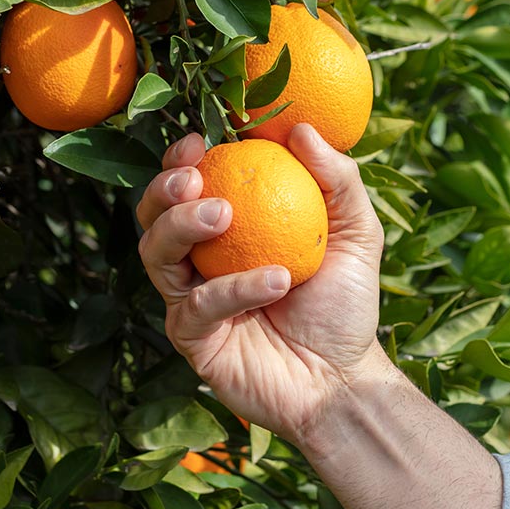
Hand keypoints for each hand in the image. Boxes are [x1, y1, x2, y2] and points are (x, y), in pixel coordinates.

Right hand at [136, 124, 387, 443]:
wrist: (343, 379)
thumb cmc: (345, 303)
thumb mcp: (356, 232)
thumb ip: (337, 179)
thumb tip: (301, 130)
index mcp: (228, 232)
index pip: (188, 187)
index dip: (181, 159)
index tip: (202, 140)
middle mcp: (199, 263)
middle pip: (153, 217)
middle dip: (163, 189)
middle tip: (195, 178)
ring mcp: (191, 302)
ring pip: (156, 256)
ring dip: (183, 227)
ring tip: (224, 214)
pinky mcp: (193, 341)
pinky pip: (196, 307)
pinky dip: (234, 289)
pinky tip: (276, 280)